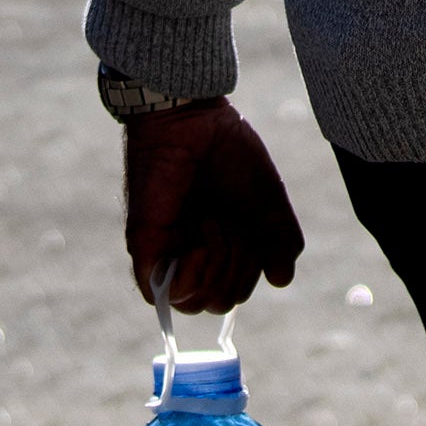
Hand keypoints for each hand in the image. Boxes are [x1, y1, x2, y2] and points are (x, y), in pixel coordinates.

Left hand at [122, 98, 304, 314]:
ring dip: (217, 266)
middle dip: (238, 270)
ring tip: (212, 221)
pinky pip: (162, 293)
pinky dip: (190, 277)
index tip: (251, 231)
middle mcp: (190, 254)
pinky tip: (200, 243)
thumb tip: (280, 280)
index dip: (250, 274)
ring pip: (193, 302)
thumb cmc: (231, 154)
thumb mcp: (270, 204)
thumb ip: (280, 243)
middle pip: (217, 303)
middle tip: (232, 224)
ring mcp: (166, 252)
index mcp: (218, 247)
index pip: (233, 294)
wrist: (197, 121)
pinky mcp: (145, 245)